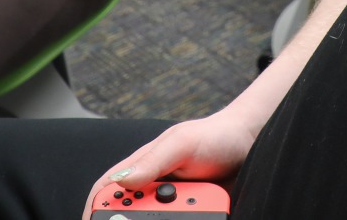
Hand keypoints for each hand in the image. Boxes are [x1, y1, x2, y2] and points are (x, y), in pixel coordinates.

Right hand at [80, 114, 259, 219]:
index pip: (106, 192)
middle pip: (130, 216)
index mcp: (141, 168)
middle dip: (135, 219)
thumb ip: (152, 161)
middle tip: (156, 216)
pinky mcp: (193, 217)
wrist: (253, 146)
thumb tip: (122, 180)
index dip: (94, 211)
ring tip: (196, 206)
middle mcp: (153, 190)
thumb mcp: (182, 143)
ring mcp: (174, 207)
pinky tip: (204, 213)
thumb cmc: (214, 136)